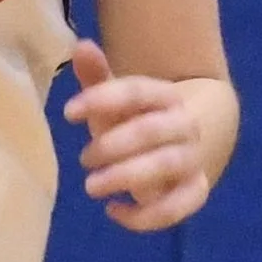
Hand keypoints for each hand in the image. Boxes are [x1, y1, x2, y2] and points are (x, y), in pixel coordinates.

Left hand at [61, 40, 212, 230]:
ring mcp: (192, 161)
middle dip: (114, 144)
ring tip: (91, 185)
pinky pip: (178, 207)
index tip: (68, 113)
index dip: (103, 99)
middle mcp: (184, 126)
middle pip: (153, 131)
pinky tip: (114, 211)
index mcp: (166, 97)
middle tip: (83, 158)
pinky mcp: (193, 193)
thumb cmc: (137, 122)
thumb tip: (80, 46)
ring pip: (167, 166)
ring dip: (127, 176)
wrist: (186, 146)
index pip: (138, 92)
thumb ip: (98, 79)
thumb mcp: (116, 103)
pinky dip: (147, 216)